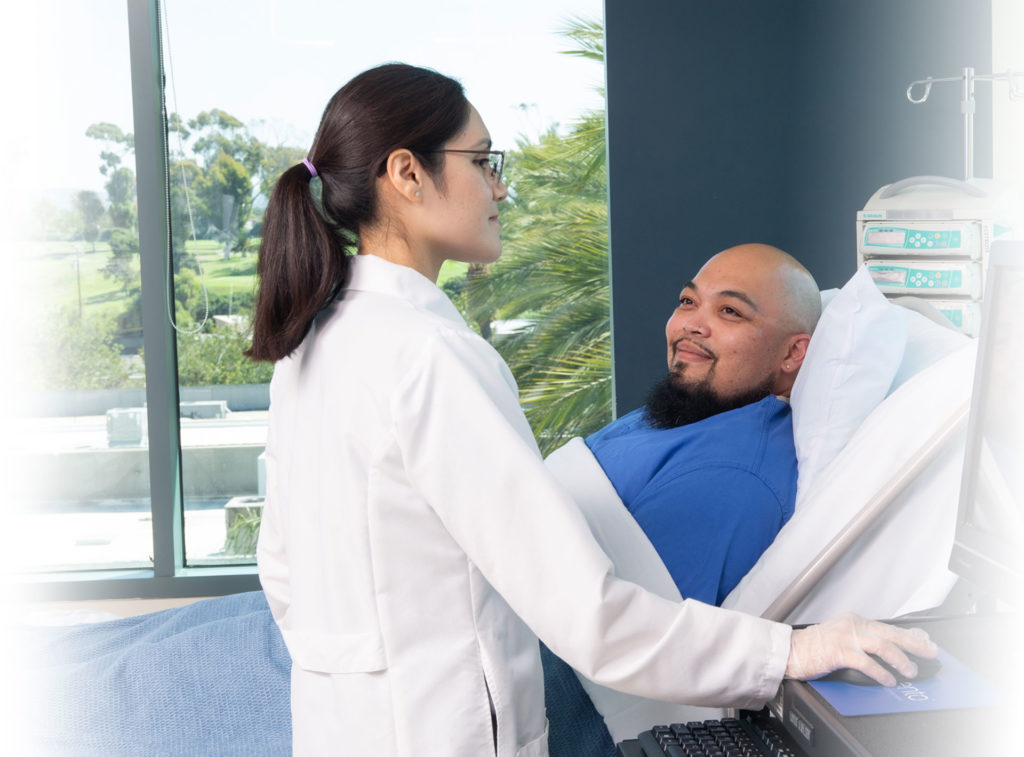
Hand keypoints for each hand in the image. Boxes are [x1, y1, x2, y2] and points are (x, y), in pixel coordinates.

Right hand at [785, 612, 937, 685]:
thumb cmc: (813, 646)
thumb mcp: (840, 636)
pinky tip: (888, 679)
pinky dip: (880, 672)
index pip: (887, 626)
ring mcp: (845, 637)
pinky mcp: (838, 651)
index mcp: (853, 620)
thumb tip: (887, 651)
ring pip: (881, 645)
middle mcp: (851, 625)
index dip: (909, 635)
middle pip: (890, 632)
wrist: (790, 650)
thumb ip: (862, 639)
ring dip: (899, 659)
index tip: (925, 642)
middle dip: (913, 643)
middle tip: (929, 652)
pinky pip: (866, 662)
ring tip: (910, 671)